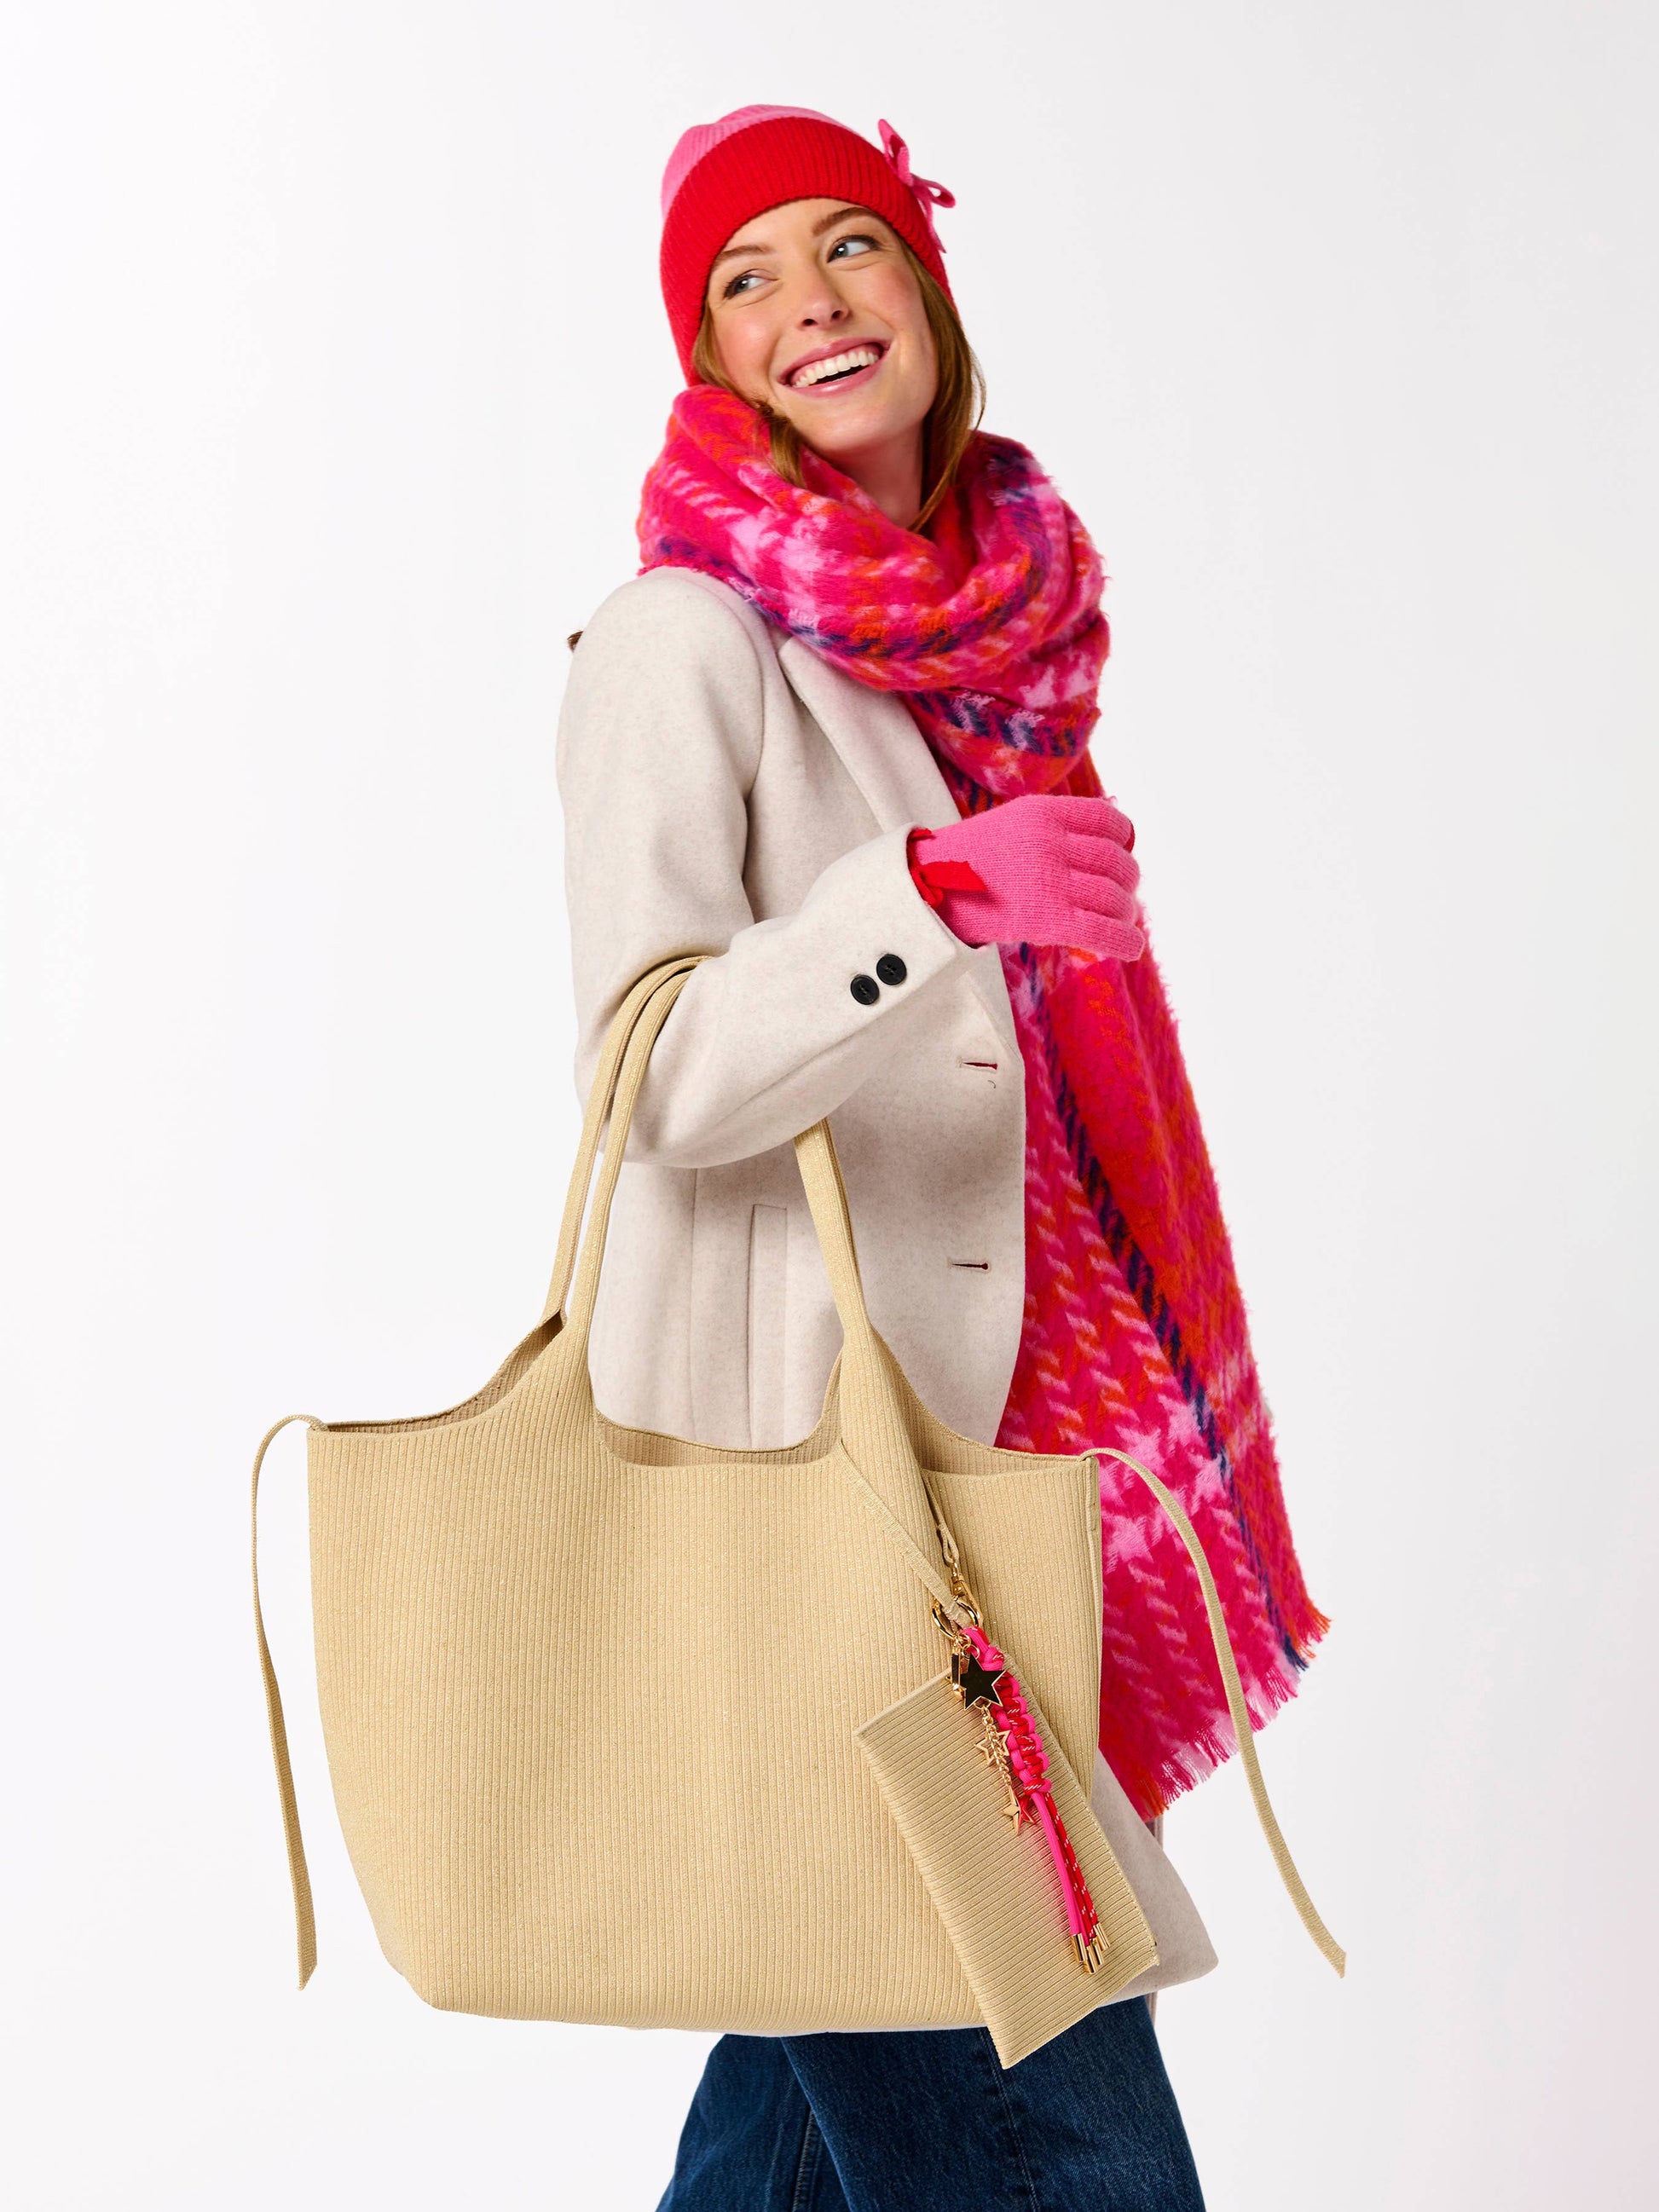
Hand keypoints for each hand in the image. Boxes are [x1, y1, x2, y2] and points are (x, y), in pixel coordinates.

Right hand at [909, 793, 1143, 960]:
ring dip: (1124, 913)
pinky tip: (1131, 948)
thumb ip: (1053, 829)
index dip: (1125, 841)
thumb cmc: (967, 863)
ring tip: (1120, 921)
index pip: (1109, 820)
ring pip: (1115, 897)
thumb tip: (1105, 847)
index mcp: (1043, 811)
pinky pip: (1103, 930)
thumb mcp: (1010, 825)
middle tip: (1119, 896)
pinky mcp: (1047, 917)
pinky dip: (1125, 941)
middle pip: (1117, 861)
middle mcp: (1051, 841)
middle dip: (1126, 882)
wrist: (923, 890)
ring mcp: (1049, 879)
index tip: (1123, 854)